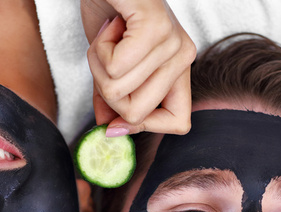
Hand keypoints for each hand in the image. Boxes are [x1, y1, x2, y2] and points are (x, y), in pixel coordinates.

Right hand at [81, 0, 195, 136]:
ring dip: (97, 65)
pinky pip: (117, 68)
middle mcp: (183, 56)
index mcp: (178, 67)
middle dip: (105, 92)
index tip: (112, 118)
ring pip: (120, 91)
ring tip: (108, 35)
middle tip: (106, 56)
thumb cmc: (109, 7)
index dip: (143, 127)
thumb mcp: (109, 62)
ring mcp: (172, 42)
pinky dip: (98, 50)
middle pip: (137, 114)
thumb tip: (109, 129)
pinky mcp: (155, 27)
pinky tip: (110, 25)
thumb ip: (113, 97)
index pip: (179, 122)